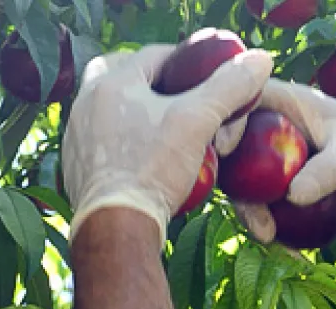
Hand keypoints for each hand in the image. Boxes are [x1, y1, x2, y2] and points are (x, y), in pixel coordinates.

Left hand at [62, 45, 272, 248]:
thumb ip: (229, 87)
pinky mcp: (74, 164)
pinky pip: (99, 138)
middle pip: (120, 72)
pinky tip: (141, 156)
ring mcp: (75, 134)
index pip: (155, 55)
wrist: (116, 225)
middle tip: (176, 97)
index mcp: (113, 81)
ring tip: (161, 127)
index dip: (186, 62)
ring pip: (107, 106)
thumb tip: (261, 59)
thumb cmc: (154, 169)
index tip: (205, 77)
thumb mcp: (198, 123)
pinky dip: (120, 139)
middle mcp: (86, 101)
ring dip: (132, 109)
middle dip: (149, 79)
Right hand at [220, 79, 335, 242]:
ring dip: (248, 208)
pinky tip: (277, 241)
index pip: (239, 100)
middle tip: (255, 219)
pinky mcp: (265, 174)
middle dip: (234, 182)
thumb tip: (294, 196)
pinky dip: (262, 216)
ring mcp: (260, 149)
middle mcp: (262, 122)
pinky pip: (254, 194)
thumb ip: (328, 170)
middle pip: (230, 145)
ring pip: (238, 176)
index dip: (225, 119)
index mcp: (280, 100)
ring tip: (269, 237)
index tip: (224, 149)